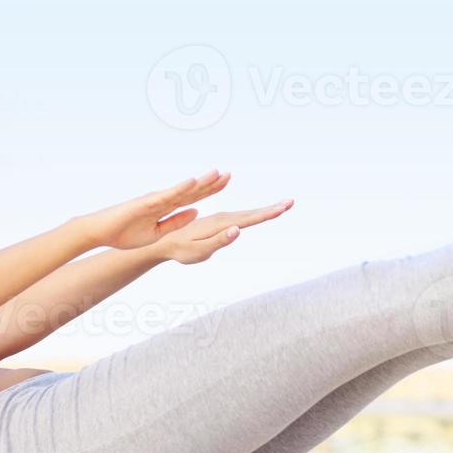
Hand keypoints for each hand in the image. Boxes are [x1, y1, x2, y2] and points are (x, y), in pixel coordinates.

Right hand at [75, 170, 230, 250]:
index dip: (209, 190)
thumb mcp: (157, 232)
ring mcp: (155, 200)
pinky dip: (180, 188)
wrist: (100, 232)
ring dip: (199, 182)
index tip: (225, 182)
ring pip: (182, 190)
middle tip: (230, 174)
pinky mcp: (146, 203)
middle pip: (191, 191)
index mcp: (166, 208)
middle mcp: (163, 200)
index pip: (193, 197)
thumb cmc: (124, 233)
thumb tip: (196, 212)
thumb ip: (176, 221)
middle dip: (211, 183)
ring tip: (217, 173)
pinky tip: (193, 182)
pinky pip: (166, 196)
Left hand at [152, 197, 294, 264]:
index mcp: (220, 223)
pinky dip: (251, 214)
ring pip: (245, 214)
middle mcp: (221, 218)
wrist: (162, 240)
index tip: (284, 207)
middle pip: (251, 213)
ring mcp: (219, 219)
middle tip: (290, 203)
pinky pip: (237, 216)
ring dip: (264, 211)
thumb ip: (219, 240)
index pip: (249, 218)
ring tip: (280, 207)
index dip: (267, 213)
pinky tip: (256, 213)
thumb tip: (237, 230)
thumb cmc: (179, 249)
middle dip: (271, 209)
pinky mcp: (216, 223)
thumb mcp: (199, 250)